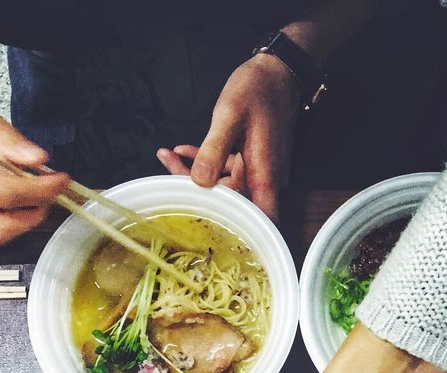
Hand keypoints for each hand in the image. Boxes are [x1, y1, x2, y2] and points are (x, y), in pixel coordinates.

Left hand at [157, 54, 300, 219]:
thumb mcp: (229, 114)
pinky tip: (184, 150)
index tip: (197, 215)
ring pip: (229, 185)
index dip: (230, 226)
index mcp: (263, 175)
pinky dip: (210, 162)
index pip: (252, 219)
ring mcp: (262, 171)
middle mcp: (266, 179)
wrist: (278, 72)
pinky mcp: (255, 161)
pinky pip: (231, 170)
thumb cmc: (257, 89)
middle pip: (234, 202)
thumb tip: (198, 182)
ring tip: (169, 156)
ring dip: (199, 174)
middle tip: (168, 170)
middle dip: (198, 190)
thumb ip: (214, 148)